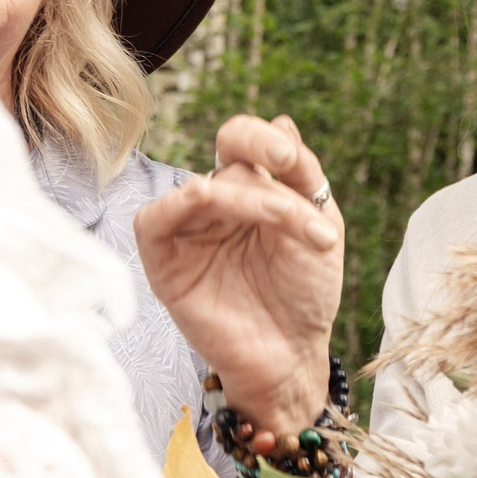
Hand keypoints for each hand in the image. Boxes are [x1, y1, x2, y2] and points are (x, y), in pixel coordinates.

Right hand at [135, 115, 341, 442]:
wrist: (294, 355)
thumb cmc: (306, 295)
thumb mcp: (320, 226)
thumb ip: (302, 176)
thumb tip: (282, 122)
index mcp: (251, 191)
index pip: (241, 141)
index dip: (262, 138)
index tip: (289, 160)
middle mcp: (216, 205)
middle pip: (229, 161)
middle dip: (267, 171)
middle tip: (302, 197)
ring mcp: (188, 231)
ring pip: (204, 187)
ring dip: (250, 199)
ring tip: (291, 229)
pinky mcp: (164, 261)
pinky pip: (155, 218)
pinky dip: (180, 202)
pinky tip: (208, 200)